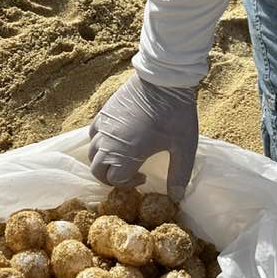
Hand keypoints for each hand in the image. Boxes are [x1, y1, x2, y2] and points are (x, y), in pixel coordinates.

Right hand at [89, 73, 198, 201]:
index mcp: (127, 153)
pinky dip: (99, 142)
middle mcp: (110, 141)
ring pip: (92, 152)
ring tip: (122, 159)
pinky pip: (92, 133)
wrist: (165, 78)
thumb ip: (179, 175)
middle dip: (110, 177)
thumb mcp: (184, 147)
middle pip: (96, 169)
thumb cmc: (176, 113)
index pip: (114, 179)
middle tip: (128, 175)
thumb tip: (176, 198)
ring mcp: (104, 125)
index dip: (128, 184)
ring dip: (103, 161)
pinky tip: (115, 140)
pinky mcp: (104, 112)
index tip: (144, 177)